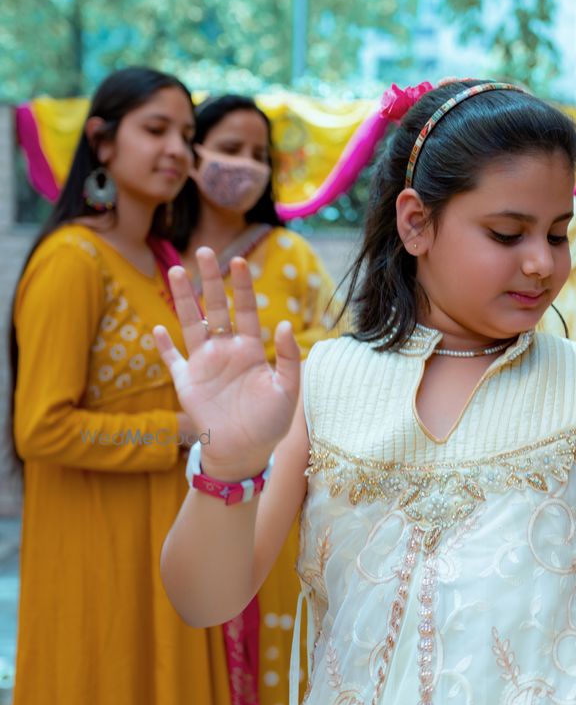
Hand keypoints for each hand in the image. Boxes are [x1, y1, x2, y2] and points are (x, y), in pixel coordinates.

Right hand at [152, 248, 299, 480]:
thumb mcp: (288, 389)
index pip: (247, 310)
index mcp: (252, 349)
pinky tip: (157, 328)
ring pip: (190, 323)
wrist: (244, 453)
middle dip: (210, 280)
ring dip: (182, 298)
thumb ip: (290, 357)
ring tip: (175, 270)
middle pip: (216, 307)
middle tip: (204, 250)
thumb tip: (286, 323)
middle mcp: (226, 351)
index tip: (239, 261)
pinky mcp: (186, 382)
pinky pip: (172, 359)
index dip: (243, 286)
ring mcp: (204, 364)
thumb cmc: (270, 423)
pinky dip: (163, 345)